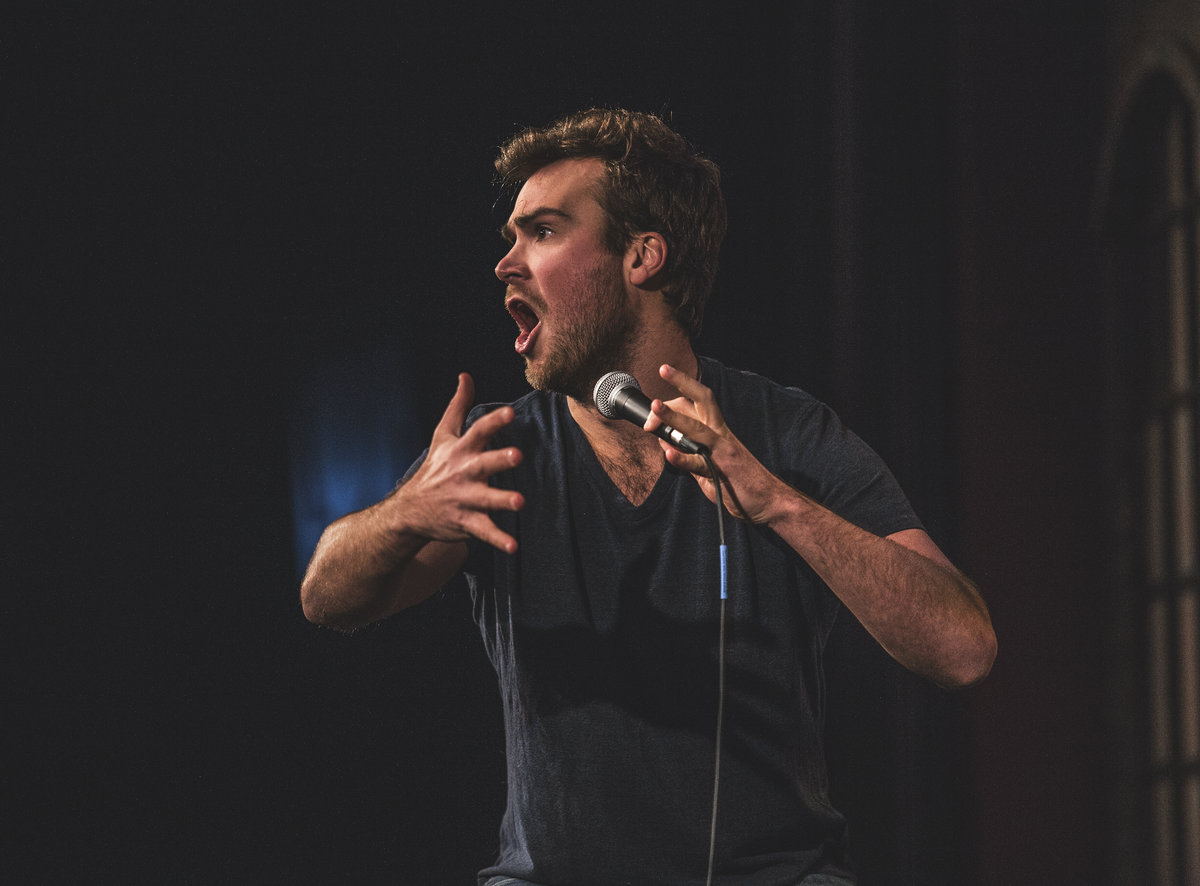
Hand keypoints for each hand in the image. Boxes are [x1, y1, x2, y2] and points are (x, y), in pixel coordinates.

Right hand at [395, 373, 524, 551]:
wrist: (409, 510)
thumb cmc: (434, 468)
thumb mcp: (443, 435)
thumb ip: (458, 406)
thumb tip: (466, 375)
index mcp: (460, 451)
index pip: (477, 432)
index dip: (494, 422)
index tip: (511, 413)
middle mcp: (463, 473)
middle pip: (483, 464)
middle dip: (499, 460)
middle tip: (517, 455)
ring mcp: (464, 498)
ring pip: (486, 500)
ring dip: (502, 501)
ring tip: (520, 502)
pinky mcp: (466, 522)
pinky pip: (484, 532)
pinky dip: (498, 541)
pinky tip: (513, 547)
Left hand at [646, 364, 790, 525]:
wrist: (770, 500)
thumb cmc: (739, 482)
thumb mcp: (708, 465)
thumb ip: (687, 452)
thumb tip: (663, 441)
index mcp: (718, 431)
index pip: (697, 403)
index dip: (673, 401)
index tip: (653, 406)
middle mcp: (721, 435)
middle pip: (702, 400)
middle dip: (682, 382)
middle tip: (663, 368)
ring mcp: (722, 452)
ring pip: (696, 429)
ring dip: (674, 417)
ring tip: (655, 408)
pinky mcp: (722, 472)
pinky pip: (700, 464)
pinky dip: (683, 459)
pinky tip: (669, 454)